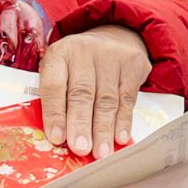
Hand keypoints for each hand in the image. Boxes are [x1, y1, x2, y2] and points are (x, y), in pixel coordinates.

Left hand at [38, 25, 150, 157]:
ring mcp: (112, 56)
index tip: (57, 139)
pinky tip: (120, 137)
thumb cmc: (79, 64)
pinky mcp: (134, 64)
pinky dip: (124, 120)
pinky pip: (128, 97)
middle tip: (81, 149)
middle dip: (81, 124)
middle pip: (82, 92)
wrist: (114, 35)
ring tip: (101, 152)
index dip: (55, 113)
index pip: (54, 85)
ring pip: (107, 98)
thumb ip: (56, 99)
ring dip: (104, 129)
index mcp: (59, 55)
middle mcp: (85, 51)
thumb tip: (58, 140)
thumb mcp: (60, 72)